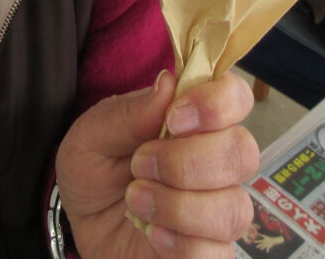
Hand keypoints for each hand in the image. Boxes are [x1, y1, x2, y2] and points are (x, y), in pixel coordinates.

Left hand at [56, 70, 258, 257]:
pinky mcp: (210, 253)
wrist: (81, 225)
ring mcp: (218, 209)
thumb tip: (168, 83)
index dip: (216, 104)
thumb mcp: (93, 134)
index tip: (174, 119)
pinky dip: (182, 245)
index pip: (236, 96)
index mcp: (194, 119)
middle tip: (139, 163)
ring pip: (234, 207)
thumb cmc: (93, 170)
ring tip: (135, 199)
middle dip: (187, 161)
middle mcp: (216, 161)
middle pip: (243, 152)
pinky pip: (218, 254)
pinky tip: (152, 234)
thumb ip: (130, 112)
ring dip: (178, 206)